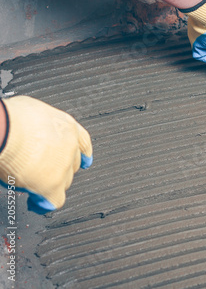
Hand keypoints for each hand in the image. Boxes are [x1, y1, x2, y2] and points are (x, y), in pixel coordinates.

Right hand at [0, 96, 92, 213]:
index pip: (83, 142)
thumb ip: (40, 126)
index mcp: (66, 126)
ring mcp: (62, 166)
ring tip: (31, 182)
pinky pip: (55, 200)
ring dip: (51, 183)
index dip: (83, 153)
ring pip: (64, 181)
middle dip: (59, 169)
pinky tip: (35, 202)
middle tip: (41, 170)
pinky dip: (45, 203)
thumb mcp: (32, 112)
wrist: (6, 129)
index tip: (86, 160)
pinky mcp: (51, 184)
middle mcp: (69, 146)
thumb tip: (30, 131)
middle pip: (72, 164)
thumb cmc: (11, 118)